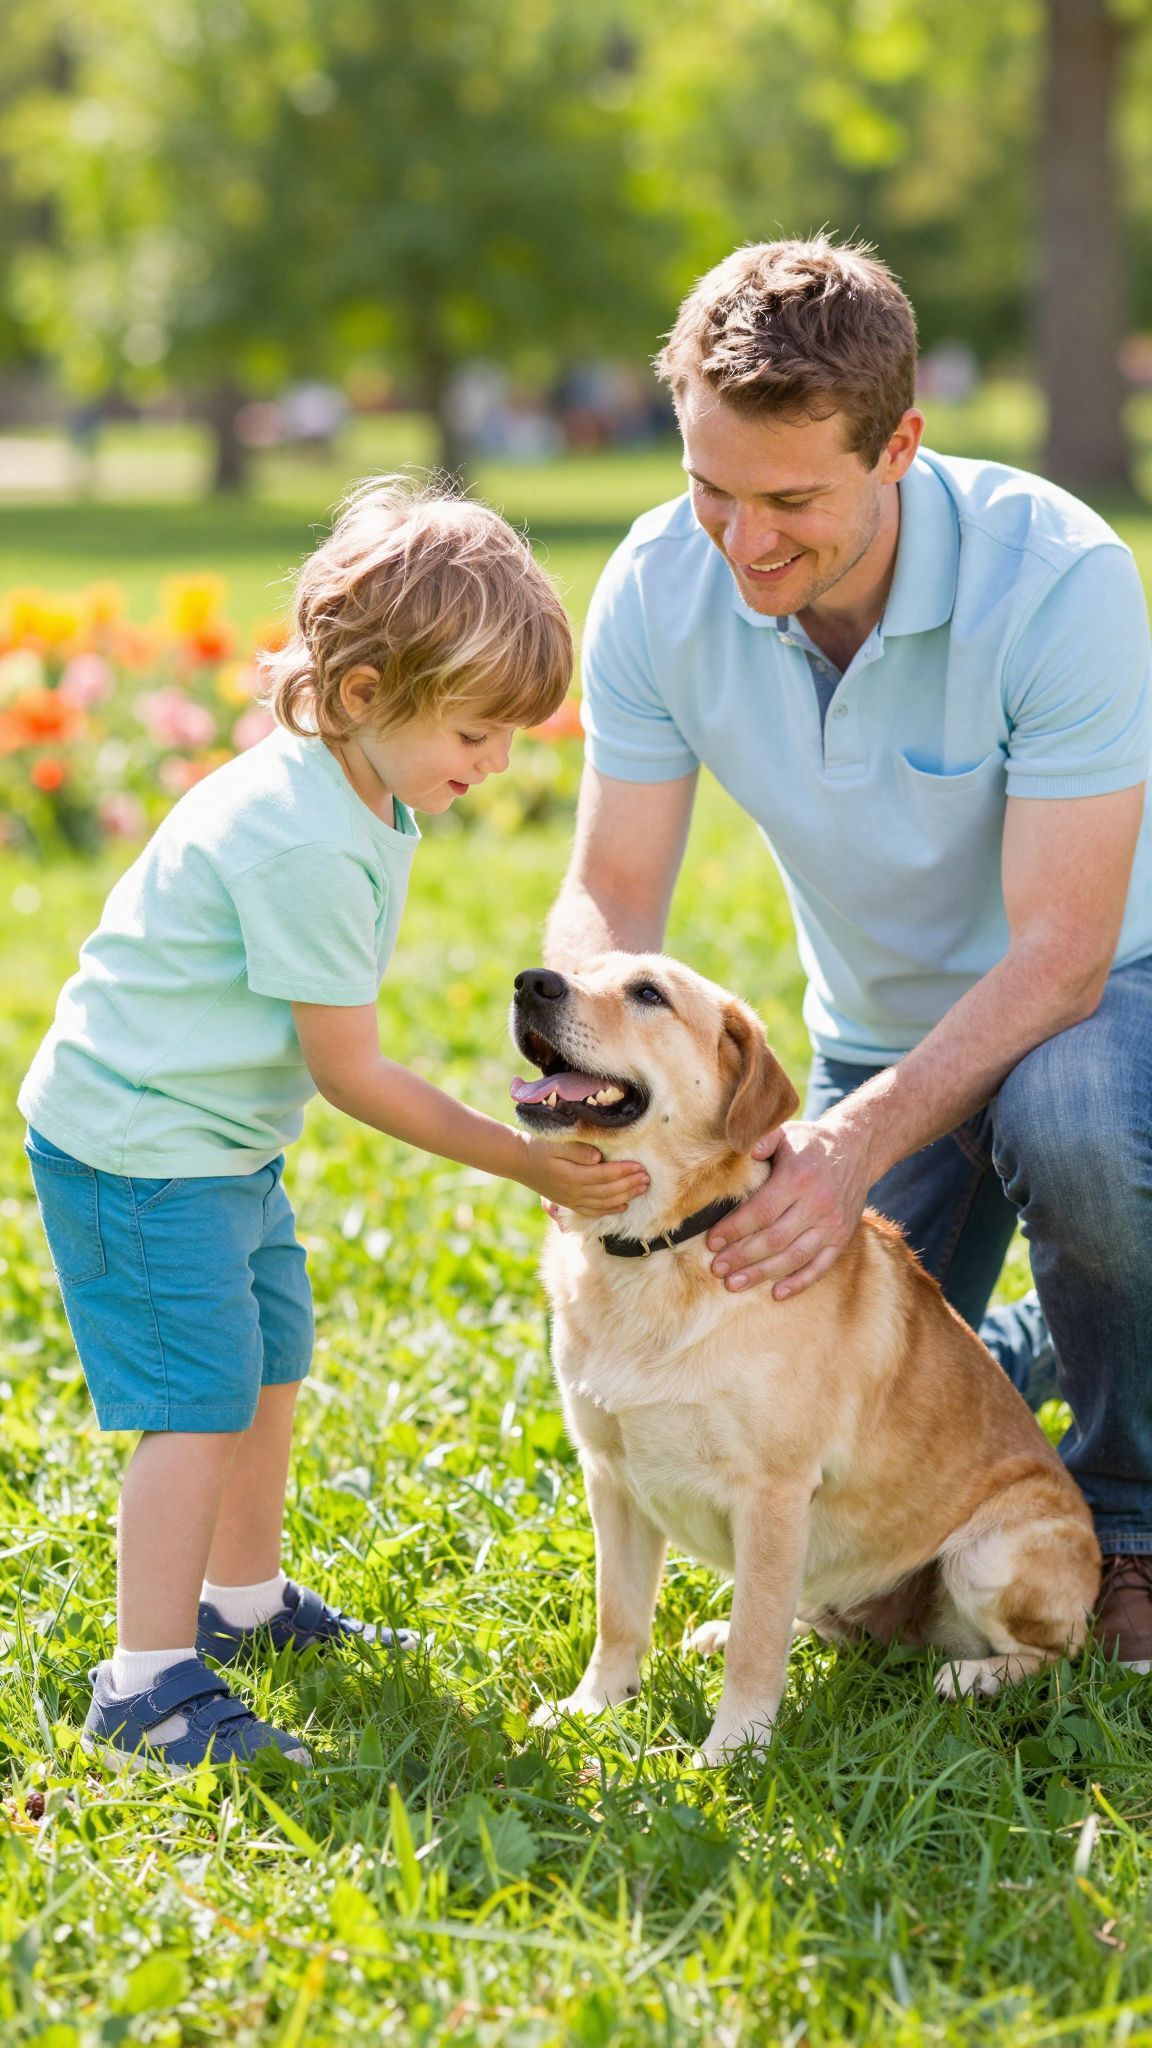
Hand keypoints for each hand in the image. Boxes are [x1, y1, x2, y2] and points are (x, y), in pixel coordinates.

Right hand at [519, 1136, 648, 1216]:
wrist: (519, 1162)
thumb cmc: (538, 1147)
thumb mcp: (555, 1143)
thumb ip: (576, 1150)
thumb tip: (597, 1157)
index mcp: (572, 1176)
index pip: (605, 1175)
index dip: (624, 1171)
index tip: (640, 1166)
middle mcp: (574, 1191)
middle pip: (608, 1191)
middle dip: (630, 1185)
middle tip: (647, 1179)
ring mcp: (572, 1200)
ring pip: (604, 1203)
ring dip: (625, 1197)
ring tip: (642, 1189)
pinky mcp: (569, 1203)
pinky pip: (593, 1211)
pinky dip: (610, 1210)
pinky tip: (623, 1206)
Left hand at [707, 1118, 872, 1297]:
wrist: (857, 1149)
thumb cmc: (810, 1143)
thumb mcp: (786, 1132)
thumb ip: (762, 1139)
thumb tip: (743, 1151)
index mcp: (798, 1178)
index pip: (761, 1211)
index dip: (734, 1229)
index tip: (712, 1241)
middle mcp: (818, 1204)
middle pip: (774, 1239)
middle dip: (742, 1256)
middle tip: (716, 1269)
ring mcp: (832, 1224)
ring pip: (794, 1257)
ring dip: (762, 1274)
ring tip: (734, 1284)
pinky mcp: (842, 1238)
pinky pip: (820, 1267)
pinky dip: (799, 1283)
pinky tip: (776, 1293)